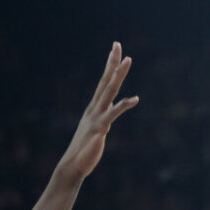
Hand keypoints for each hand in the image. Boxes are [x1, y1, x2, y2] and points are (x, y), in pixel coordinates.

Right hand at [58, 42, 138, 180]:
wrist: (73, 166)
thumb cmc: (84, 152)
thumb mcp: (94, 133)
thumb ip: (101, 121)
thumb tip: (107, 116)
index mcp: (93, 109)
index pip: (102, 83)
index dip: (109, 67)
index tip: (114, 51)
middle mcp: (94, 109)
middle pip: (105, 81)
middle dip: (112, 62)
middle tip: (117, 44)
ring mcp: (97, 116)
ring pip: (109, 91)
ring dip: (118, 74)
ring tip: (128, 59)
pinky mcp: (101, 127)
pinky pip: (114, 113)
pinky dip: (125, 105)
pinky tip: (136, 98)